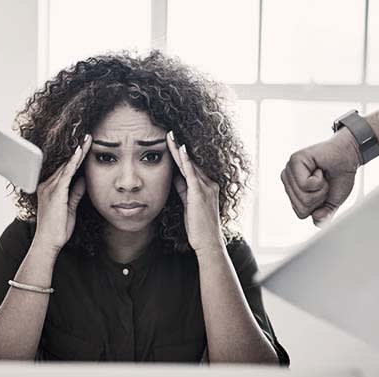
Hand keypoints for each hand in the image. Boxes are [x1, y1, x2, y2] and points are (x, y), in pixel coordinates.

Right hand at [31, 135, 91, 252]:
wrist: (48, 242)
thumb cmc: (57, 229)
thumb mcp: (70, 208)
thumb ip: (75, 193)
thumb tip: (83, 180)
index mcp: (50, 189)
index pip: (65, 169)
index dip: (75, 157)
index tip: (85, 146)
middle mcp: (47, 185)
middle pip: (65, 164)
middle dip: (78, 150)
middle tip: (88, 137)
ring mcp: (50, 188)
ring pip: (66, 166)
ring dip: (77, 152)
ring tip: (87, 140)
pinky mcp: (55, 193)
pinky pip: (66, 174)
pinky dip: (73, 163)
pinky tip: (80, 153)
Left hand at [166, 131, 222, 252]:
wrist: (208, 243)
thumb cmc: (199, 227)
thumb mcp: (189, 205)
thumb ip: (184, 190)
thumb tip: (176, 178)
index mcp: (207, 187)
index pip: (191, 167)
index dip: (181, 155)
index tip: (172, 143)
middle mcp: (209, 184)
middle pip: (191, 162)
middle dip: (179, 148)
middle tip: (169, 133)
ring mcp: (206, 188)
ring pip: (190, 165)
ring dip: (179, 150)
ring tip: (170, 137)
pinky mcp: (200, 193)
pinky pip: (191, 173)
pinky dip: (186, 161)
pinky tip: (180, 150)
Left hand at [280, 129, 360, 224]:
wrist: (349, 155)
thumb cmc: (339, 176)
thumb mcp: (332, 202)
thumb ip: (323, 215)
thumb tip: (317, 220)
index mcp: (293, 191)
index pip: (300, 213)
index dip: (318, 206)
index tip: (323, 191)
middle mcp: (288, 181)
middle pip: (302, 207)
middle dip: (319, 197)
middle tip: (324, 182)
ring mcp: (289, 170)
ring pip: (303, 197)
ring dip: (321, 188)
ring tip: (322, 175)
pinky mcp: (294, 161)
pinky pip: (305, 184)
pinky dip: (319, 180)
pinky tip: (319, 169)